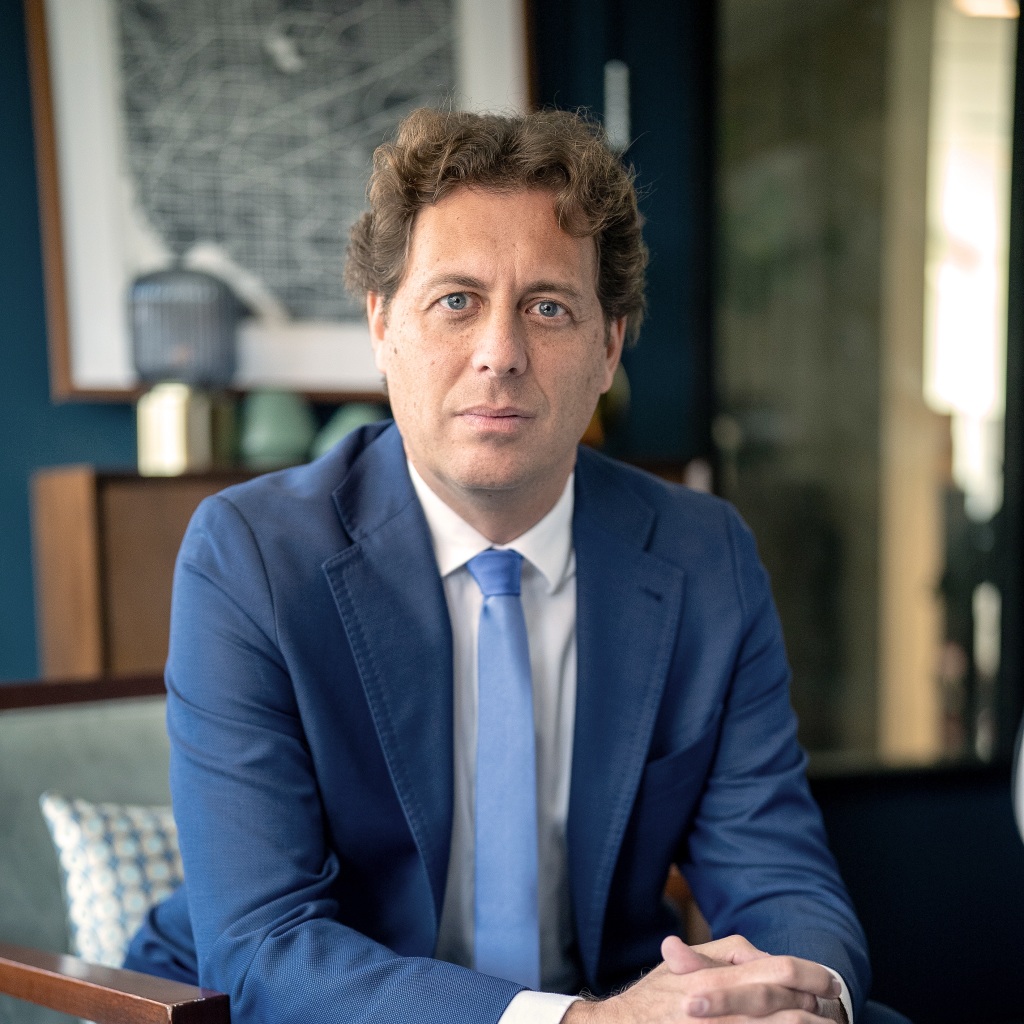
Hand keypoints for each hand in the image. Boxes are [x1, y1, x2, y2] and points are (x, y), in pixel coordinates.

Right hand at [562, 934, 841, 1023]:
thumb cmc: (651, 1000)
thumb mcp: (679, 965)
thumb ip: (722, 955)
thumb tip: (761, 954)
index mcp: (714, 979)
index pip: (778, 971)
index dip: (811, 976)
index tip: (830, 983)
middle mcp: (721, 1011)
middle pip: (789, 1009)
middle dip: (817, 1010)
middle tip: (833, 1010)